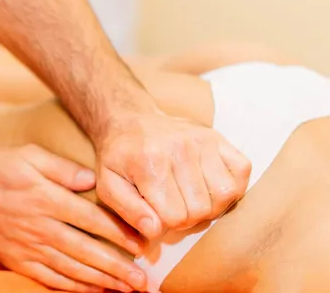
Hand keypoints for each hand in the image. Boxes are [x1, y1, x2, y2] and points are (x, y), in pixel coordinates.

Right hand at [0, 145, 146, 291]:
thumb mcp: (29, 155)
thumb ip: (62, 167)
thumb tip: (93, 179)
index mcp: (47, 199)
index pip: (92, 220)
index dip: (119, 233)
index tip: (142, 243)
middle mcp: (41, 227)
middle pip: (87, 251)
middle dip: (118, 267)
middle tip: (144, 280)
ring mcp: (29, 248)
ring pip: (73, 269)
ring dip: (103, 281)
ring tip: (127, 289)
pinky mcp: (19, 261)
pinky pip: (51, 279)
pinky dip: (74, 288)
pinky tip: (93, 291)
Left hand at [96, 112, 251, 238]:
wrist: (129, 119)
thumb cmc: (119, 157)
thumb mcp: (108, 186)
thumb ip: (129, 212)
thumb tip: (155, 231)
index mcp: (150, 162)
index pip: (174, 217)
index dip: (165, 224)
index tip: (155, 213)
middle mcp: (179, 148)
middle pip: (201, 210)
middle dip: (186, 217)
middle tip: (172, 206)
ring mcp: (202, 140)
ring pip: (225, 195)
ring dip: (210, 205)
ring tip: (190, 198)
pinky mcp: (217, 137)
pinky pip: (241, 172)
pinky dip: (231, 186)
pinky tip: (209, 186)